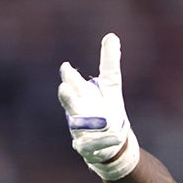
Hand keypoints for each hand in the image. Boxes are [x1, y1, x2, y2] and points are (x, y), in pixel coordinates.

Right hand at [58, 33, 139, 180]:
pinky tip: (118, 137)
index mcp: (80, 94)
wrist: (110, 142)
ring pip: (78, 126)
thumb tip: (112, 35)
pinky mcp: (85, 147)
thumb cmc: (106, 109)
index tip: (66, 67)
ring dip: (88, 124)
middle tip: (65, 88)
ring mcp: (78, 130)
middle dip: (67, 97)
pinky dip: (104, 140)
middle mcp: (76, 111)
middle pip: (70, 103)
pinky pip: (92, 145)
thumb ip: (109, 63)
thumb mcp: (110, 86)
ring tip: (106, 120)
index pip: (73, 82)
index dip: (70, 76)